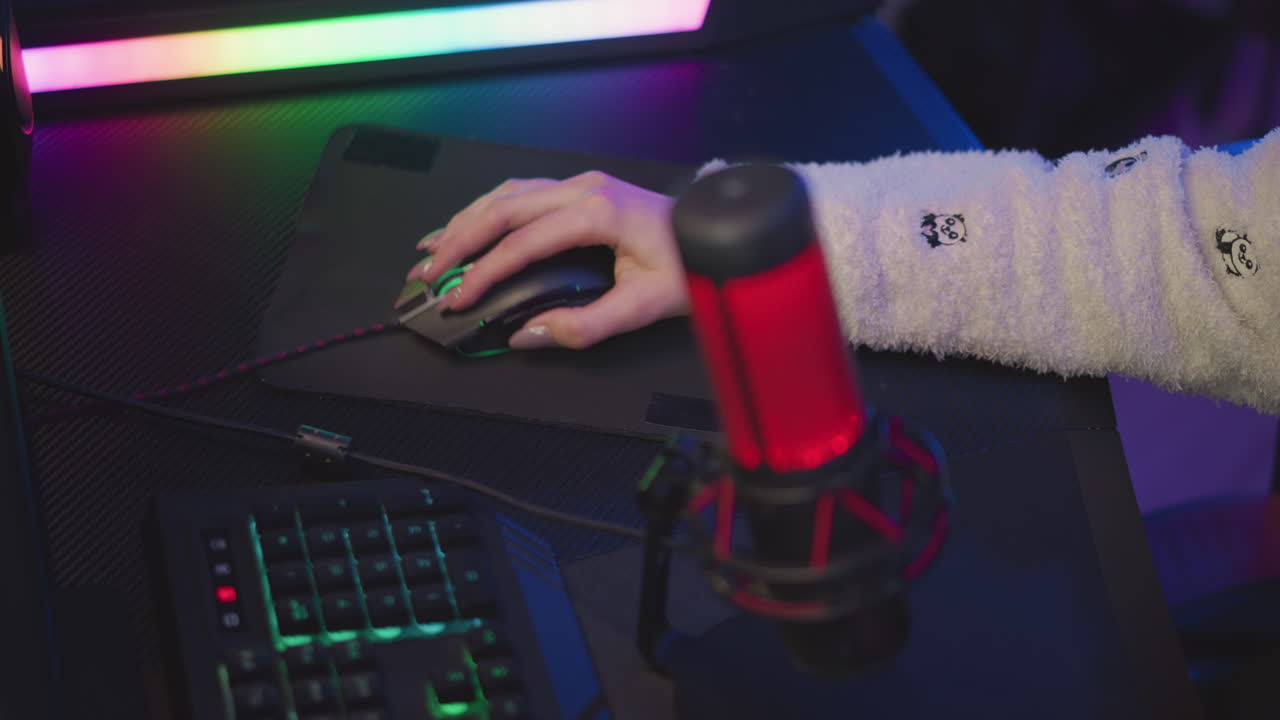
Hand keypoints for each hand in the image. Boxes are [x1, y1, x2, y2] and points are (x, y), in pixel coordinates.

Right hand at [408, 171, 688, 349]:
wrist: (718, 234)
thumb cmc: (690, 267)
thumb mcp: (643, 308)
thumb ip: (583, 326)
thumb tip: (525, 335)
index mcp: (597, 213)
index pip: (522, 243)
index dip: (482, 273)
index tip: (457, 299)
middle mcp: (583, 188)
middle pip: (502, 209)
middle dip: (457, 243)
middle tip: (426, 275)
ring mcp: (581, 183)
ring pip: (507, 195)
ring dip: (465, 222)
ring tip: (432, 251)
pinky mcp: (581, 188)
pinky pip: (522, 193)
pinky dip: (487, 211)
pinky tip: (467, 226)